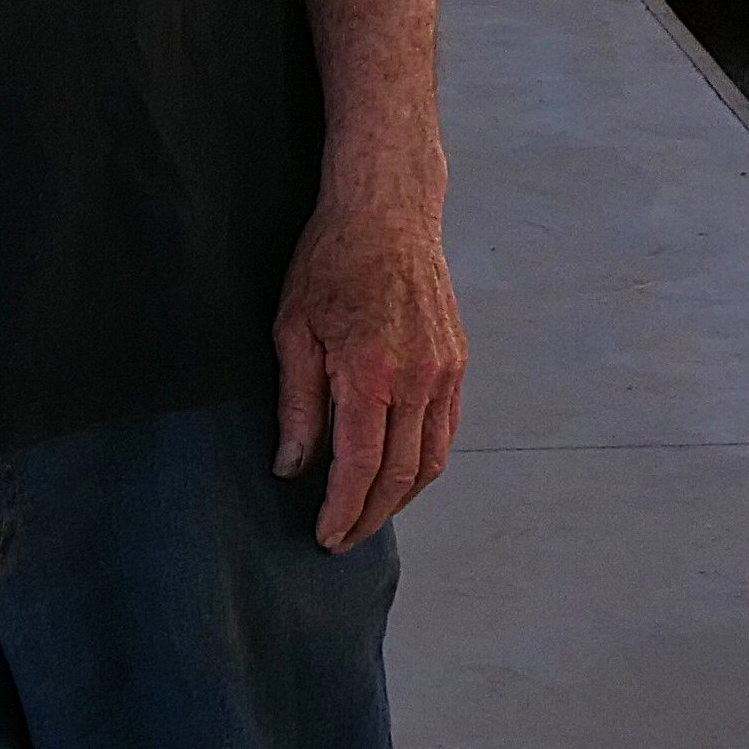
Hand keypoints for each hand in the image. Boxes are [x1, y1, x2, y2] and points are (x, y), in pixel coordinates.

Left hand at [271, 174, 466, 551]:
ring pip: (431, 460)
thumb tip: (293, 467)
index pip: (360, 467)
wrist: (388, 210)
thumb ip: (297, 404)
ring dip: (400, 498)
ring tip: (367, 514)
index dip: (343, 510)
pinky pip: (445, 430)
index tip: (325, 536)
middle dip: (369, 516)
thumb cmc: (331, 261)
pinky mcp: (456, 361)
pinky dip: (423, 463)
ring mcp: (444, 371)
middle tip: (341, 538)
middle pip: (399, 475)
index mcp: (371, 372)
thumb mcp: (294, 329)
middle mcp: (417, 378)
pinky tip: (397, 472)